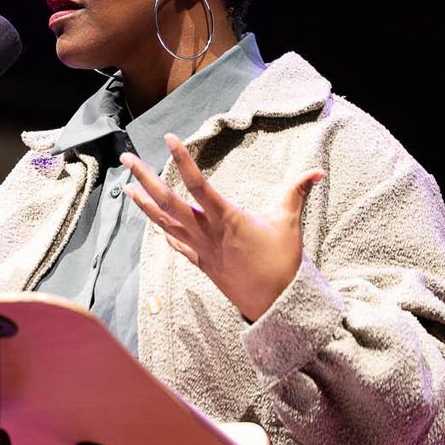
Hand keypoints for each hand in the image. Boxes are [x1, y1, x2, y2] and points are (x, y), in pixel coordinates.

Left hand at [121, 133, 323, 320]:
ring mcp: (200, 249)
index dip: (182, 160)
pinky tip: (152, 222)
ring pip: (164, 223)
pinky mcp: (201, 263)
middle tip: (126, 159)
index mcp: (226, 218)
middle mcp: (206, 232)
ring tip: (127, 188)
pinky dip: (162, 230)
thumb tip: (317, 171)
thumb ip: (296, 193)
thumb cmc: (281, 264)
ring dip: (144, 204)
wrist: (273, 304)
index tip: (169, 139)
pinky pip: (175, 244)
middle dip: (145, 179)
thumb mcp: (288, 224)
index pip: (198, 184)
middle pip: (167, 202)